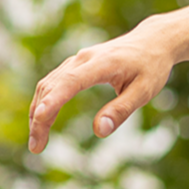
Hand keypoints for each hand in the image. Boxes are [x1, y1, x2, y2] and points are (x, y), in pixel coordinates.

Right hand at [28, 24, 173, 153]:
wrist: (152, 41)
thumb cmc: (151, 68)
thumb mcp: (144, 92)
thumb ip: (121, 110)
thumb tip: (99, 131)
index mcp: (102, 64)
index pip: (71, 83)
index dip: (53, 101)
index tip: (40, 119)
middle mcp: (83, 58)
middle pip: (52, 87)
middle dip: (40, 117)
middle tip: (36, 147)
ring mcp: (76, 60)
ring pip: (48, 85)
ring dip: (37, 112)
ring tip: (37, 141)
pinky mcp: (76, 65)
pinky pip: (53, 83)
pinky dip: (44, 101)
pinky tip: (41, 119)